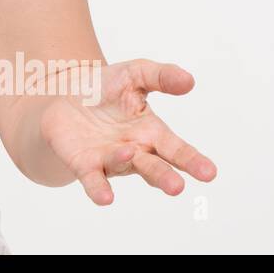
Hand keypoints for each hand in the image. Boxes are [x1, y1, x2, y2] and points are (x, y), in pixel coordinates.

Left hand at [39, 58, 216, 204]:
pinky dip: (99, 189)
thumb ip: (161, 76)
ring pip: (122, 166)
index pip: (176, 149)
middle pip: (154, 167)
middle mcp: (134, 151)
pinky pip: (92, 178)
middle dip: (166, 176)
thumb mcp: (134, 74)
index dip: (192, 160)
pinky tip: (105, 198)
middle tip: (178, 187)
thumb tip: (189, 80)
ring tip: (130, 153)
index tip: (210, 173)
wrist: (63, 92)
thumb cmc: (106, 87)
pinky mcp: (83, 163)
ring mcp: (109, 159)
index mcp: (151, 132)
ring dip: (126, 162)